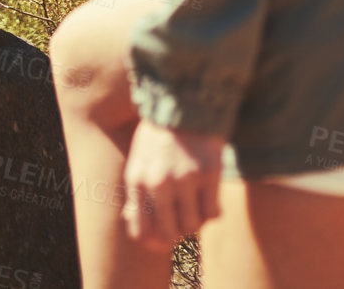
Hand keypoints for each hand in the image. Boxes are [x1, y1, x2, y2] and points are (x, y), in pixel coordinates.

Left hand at [122, 122, 223, 250]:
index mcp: (136, 180)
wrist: (183, 101)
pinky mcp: (208, 175)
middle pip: (169, 235)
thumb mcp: (138, 159)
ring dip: (196, 220)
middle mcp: (158, 183)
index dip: (153, 242)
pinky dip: (212, 210)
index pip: (140, 233)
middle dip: (176, 230)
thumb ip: (135, 191)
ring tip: (195, 203)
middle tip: (182, 216)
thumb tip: (130, 220)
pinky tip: (209, 195)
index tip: (163, 235)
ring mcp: (184, 180)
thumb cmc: (159, 135)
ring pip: (192, 227)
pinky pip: (213, 214)